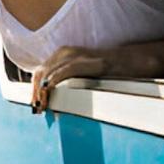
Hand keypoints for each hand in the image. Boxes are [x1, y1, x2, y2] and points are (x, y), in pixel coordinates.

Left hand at [29, 45, 146, 112]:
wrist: (130, 61)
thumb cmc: (106, 72)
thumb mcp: (80, 75)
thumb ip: (65, 83)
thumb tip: (50, 101)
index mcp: (61, 55)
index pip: (39, 73)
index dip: (33, 90)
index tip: (35, 107)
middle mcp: (65, 52)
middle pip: (41, 73)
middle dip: (36, 93)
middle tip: (38, 110)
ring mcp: (77, 55)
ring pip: (50, 72)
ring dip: (43, 91)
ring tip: (44, 106)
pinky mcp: (90, 61)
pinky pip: (67, 71)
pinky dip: (56, 82)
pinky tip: (52, 92)